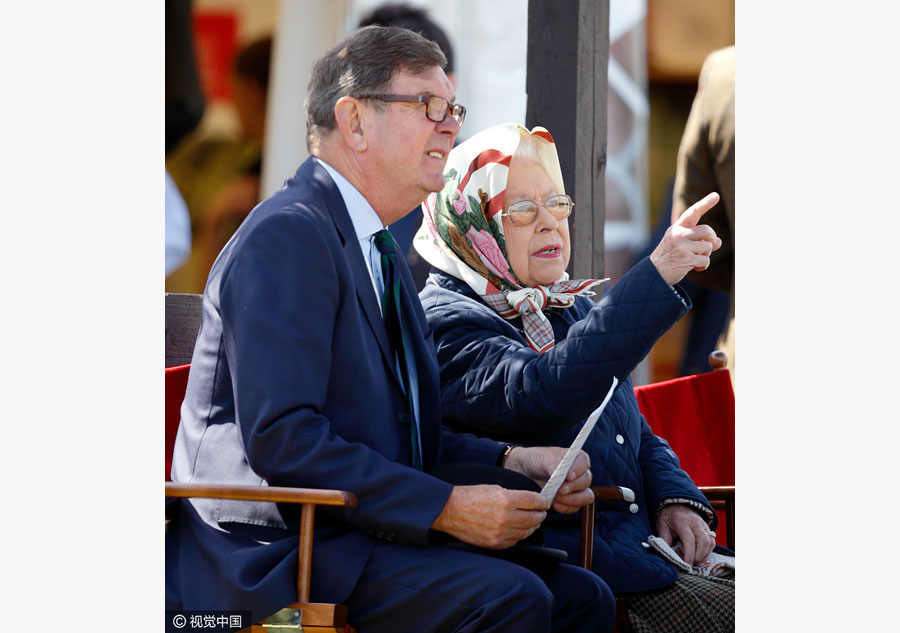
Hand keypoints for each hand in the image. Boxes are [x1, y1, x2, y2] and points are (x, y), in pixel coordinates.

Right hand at [430, 484, 549, 548]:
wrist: (449, 510)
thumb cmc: (469, 496)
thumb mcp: (494, 488)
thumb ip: (513, 495)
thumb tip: (528, 502)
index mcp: (506, 500)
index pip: (535, 501)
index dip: (543, 501)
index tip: (545, 502)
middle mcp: (505, 518)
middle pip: (534, 518)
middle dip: (540, 514)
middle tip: (542, 512)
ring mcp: (500, 533)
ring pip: (526, 532)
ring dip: (532, 526)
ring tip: (533, 522)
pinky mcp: (494, 544)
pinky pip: (514, 541)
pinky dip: (519, 535)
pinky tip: (519, 530)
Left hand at [504, 446, 593, 513]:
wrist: (527, 470)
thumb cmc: (537, 459)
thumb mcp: (543, 458)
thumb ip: (553, 464)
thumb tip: (559, 473)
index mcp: (576, 458)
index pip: (584, 463)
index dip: (578, 470)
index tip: (568, 476)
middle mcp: (580, 472)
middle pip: (586, 481)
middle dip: (573, 487)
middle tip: (560, 490)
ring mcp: (577, 487)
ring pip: (586, 496)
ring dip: (572, 499)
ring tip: (557, 497)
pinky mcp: (571, 499)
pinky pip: (576, 507)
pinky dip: (566, 507)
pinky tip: (555, 504)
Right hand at [650, 192, 722, 284]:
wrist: (654, 273)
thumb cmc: (670, 257)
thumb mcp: (682, 244)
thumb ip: (700, 241)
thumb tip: (718, 242)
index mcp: (677, 228)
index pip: (692, 213)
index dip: (705, 204)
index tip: (716, 196)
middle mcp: (678, 234)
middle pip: (707, 231)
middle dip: (712, 239)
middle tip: (708, 246)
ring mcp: (682, 246)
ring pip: (708, 246)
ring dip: (706, 255)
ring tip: (695, 260)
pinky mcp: (686, 259)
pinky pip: (705, 260)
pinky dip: (703, 266)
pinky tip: (695, 268)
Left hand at [656, 504, 715, 565]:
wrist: (677, 504)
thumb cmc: (669, 516)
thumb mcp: (662, 525)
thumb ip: (664, 538)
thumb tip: (667, 553)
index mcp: (682, 521)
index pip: (689, 539)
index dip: (689, 553)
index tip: (687, 564)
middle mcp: (695, 522)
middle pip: (703, 541)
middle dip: (699, 556)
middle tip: (691, 564)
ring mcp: (703, 525)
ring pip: (710, 542)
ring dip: (705, 554)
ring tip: (696, 560)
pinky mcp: (708, 528)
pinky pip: (712, 541)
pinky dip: (708, 550)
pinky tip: (700, 555)